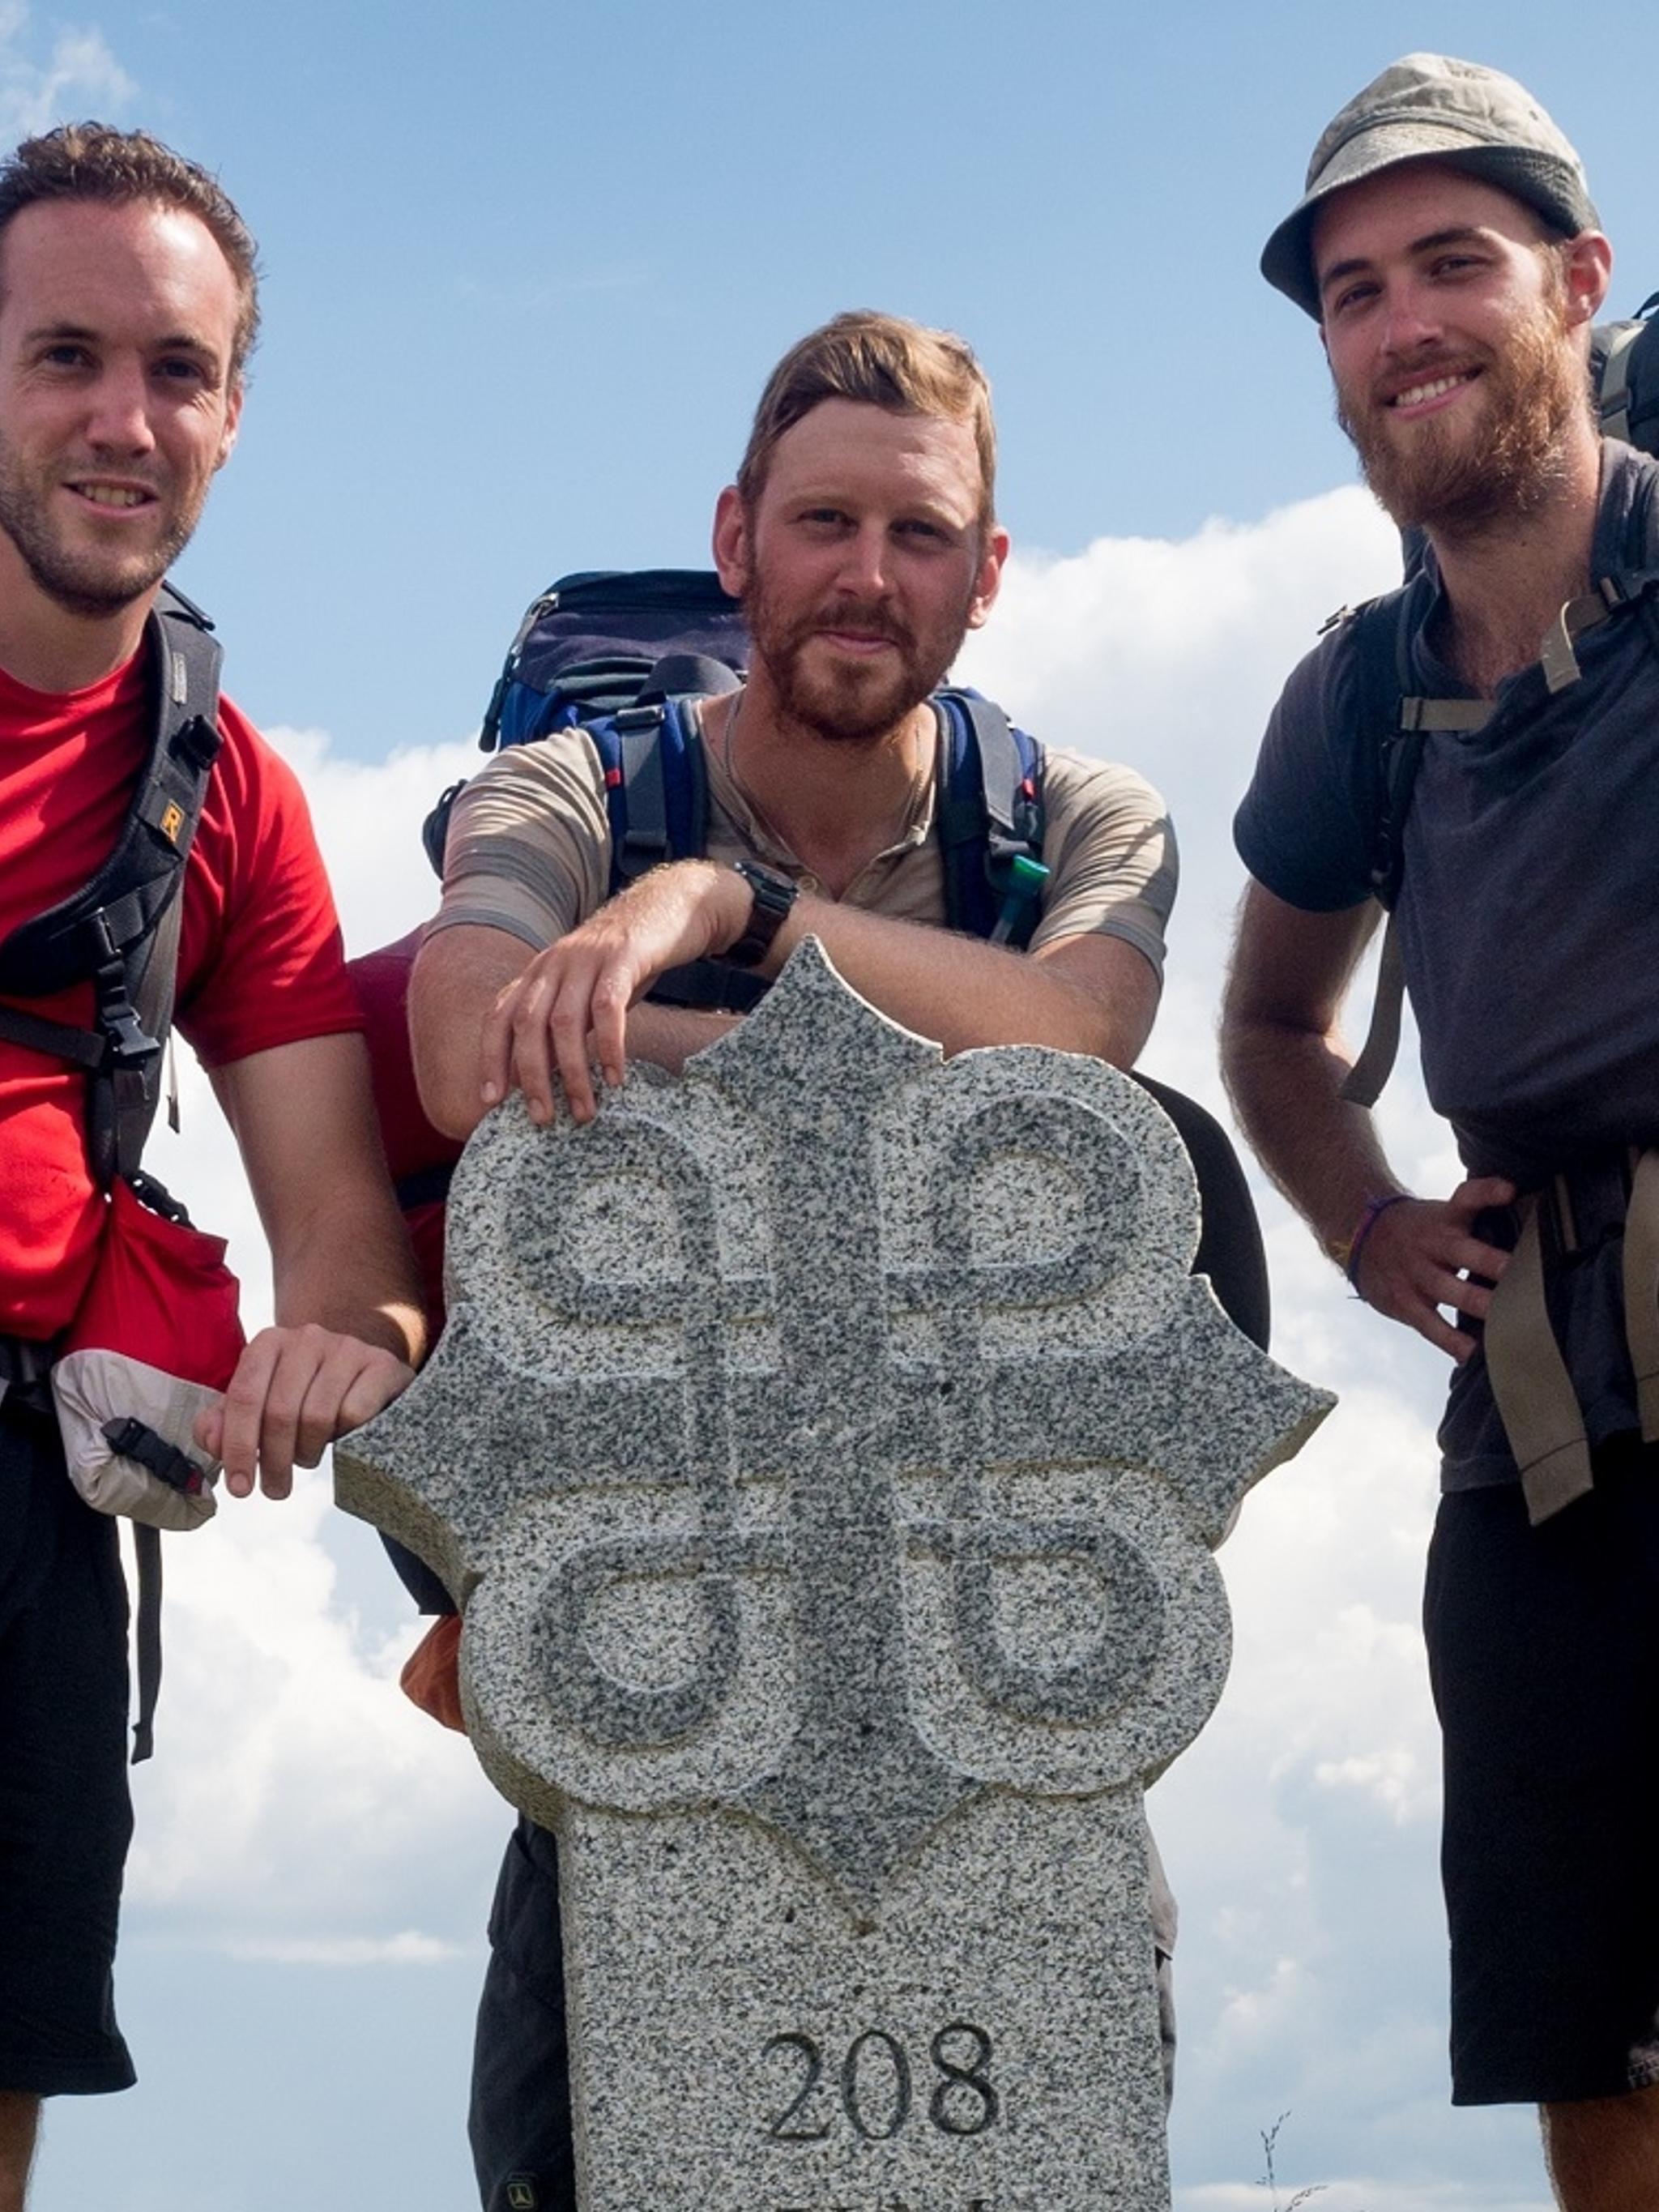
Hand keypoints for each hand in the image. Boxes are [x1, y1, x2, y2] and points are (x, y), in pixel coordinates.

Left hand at [194, 1326, 415, 1498]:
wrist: (364, 1372)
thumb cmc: (305, 1394)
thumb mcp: (263, 1405)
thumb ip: (226, 1422)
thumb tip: (210, 1440)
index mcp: (269, 1343)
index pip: (244, 1396)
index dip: (237, 1446)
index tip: (240, 1488)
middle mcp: (306, 1337)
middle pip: (280, 1412)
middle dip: (274, 1460)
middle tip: (275, 1488)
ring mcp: (347, 1348)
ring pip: (317, 1416)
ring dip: (308, 1452)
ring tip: (307, 1459)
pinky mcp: (381, 1365)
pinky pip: (354, 1413)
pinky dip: (344, 1436)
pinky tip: (342, 1439)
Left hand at [479, 861, 750, 1124]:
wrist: (671, 905)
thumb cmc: (628, 961)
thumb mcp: (587, 988)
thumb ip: (566, 1021)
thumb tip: (547, 1077)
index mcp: (539, 972)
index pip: (500, 1016)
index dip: (491, 1058)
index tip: (492, 1099)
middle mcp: (555, 962)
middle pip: (527, 1024)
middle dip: (530, 1076)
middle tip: (543, 1117)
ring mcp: (587, 958)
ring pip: (564, 1022)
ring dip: (571, 1072)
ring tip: (584, 1110)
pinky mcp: (623, 957)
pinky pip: (608, 1008)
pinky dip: (608, 1047)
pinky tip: (615, 1078)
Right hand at [1349, 1176, 1515, 1359]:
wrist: (1360, 1238)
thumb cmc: (1419, 1230)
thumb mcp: (1443, 1215)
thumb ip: (1480, 1219)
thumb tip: (1535, 1225)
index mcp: (1445, 1218)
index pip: (1466, 1197)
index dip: (1487, 1191)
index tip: (1509, 1190)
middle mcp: (1431, 1243)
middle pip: (1460, 1250)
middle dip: (1488, 1261)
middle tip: (1515, 1271)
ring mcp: (1416, 1273)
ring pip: (1446, 1289)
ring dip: (1474, 1303)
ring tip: (1502, 1320)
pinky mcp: (1404, 1300)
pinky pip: (1428, 1323)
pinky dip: (1449, 1340)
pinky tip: (1470, 1353)